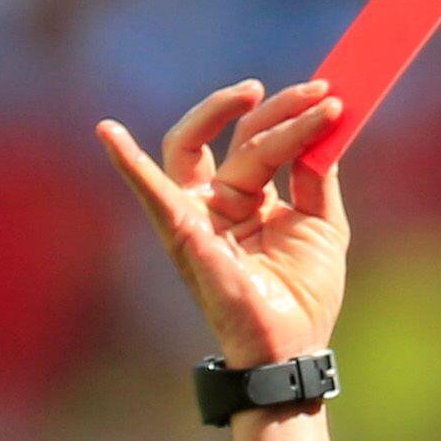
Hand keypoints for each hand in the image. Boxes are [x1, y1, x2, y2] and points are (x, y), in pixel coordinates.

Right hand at [97, 81, 349, 368]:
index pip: (261, 139)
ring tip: (255, 92)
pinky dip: (130, 165)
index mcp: (247, 198)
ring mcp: (196, 216)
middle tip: (314, 92)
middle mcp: (216, 201)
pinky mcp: (185, 236)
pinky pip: (154, 196)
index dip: (293, 115)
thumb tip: (325, 122)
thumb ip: (318, 172)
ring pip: (194, 147)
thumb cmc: (304, 294)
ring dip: (220, 111)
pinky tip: (110, 133)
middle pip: (232, 134)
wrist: (293, 347)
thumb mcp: (323, 223)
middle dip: (272, 108)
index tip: (330, 97)